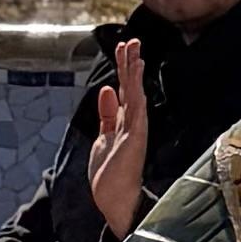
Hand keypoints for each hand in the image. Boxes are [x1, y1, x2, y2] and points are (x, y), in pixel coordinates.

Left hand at [88, 35, 149, 241]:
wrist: (115, 200)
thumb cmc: (110, 175)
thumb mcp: (103, 138)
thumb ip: (107, 115)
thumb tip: (106, 90)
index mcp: (124, 122)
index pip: (125, 90)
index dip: (124, 69)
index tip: (123, 49)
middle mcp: (133, 123)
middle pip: (132, 87)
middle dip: (130, 64)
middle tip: (131, 41)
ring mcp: (136, 129)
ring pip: (136, 94)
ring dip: (134, 72)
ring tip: (134, 50)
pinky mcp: (135, 138)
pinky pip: (137, 110)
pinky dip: (137, 92)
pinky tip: (136, 77)